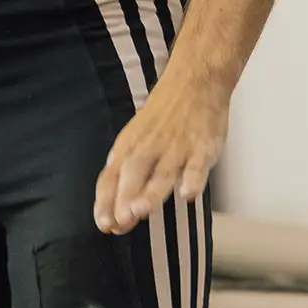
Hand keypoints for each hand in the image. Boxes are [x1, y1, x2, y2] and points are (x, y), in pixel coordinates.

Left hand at [94, 69, 228, 234]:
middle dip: (126, 198)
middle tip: (122, 221)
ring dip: (151, 192)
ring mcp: (176, 147)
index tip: (105, 225)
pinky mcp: (202, 147)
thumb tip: (113, 214)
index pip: (112, 177)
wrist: (195, 81)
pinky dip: (193, 179)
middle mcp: (149, 148)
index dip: (106, 202)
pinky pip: (197, 165)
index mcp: (129, 147)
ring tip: (142, 211)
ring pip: (162, 172)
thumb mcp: (134, 140)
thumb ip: (124, 174)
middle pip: (134, 174)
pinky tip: (187, 195)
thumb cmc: (162, 118)